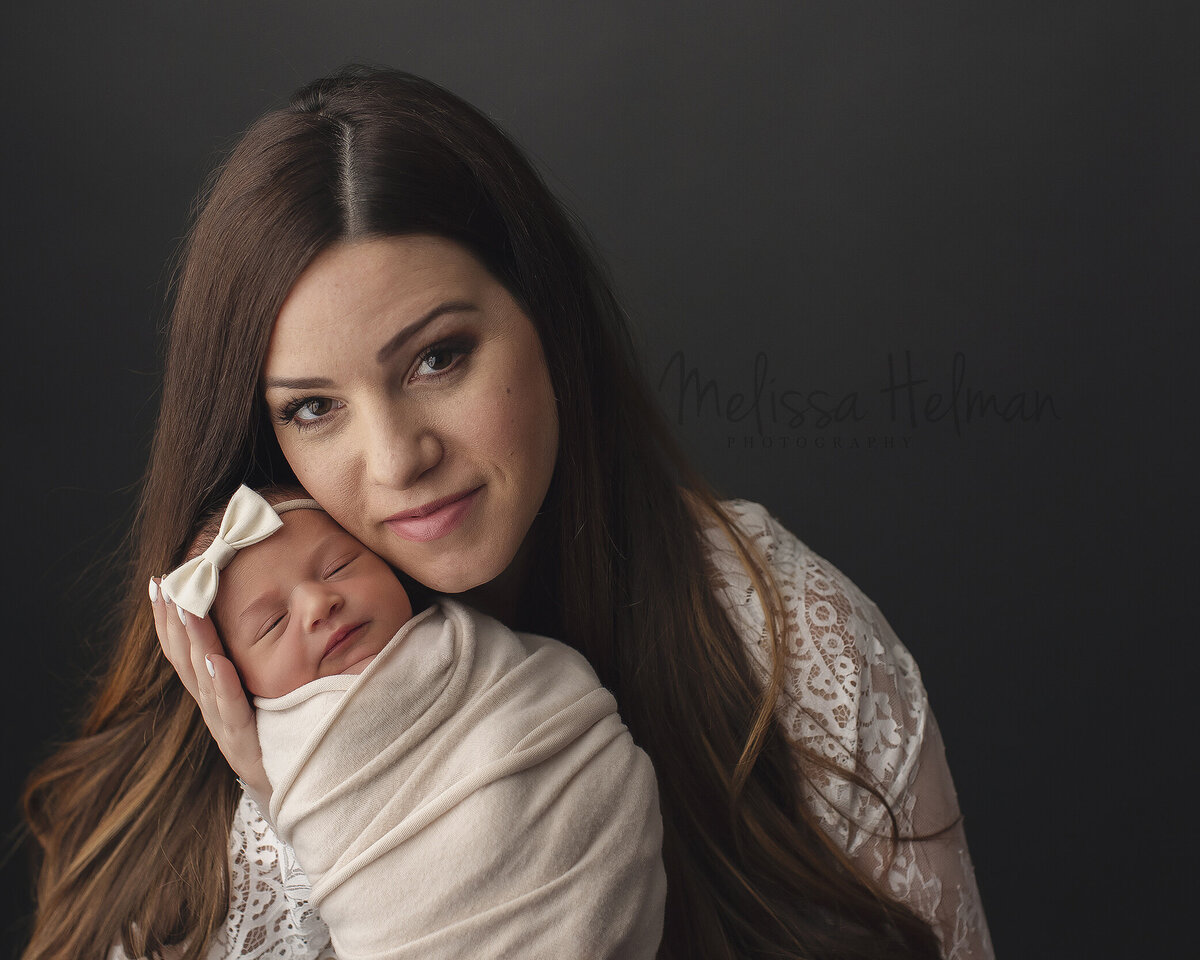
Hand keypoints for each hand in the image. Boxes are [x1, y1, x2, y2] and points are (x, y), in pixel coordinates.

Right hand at [149, 577, 270, 802]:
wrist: (304, 795)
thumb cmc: (291, 739)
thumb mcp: (274, 694)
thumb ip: (264, 662)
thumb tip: (264, 615)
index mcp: (219, 696)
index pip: (187, 651)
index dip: (171, 619)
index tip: (162, 582)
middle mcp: (216, 711)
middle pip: (185, 661)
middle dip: (173, 622)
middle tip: (164, 586)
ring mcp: (227, 730)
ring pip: (203, 681)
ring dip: (194, 642)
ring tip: (186, 608)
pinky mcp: (246, 750)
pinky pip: (232, 712)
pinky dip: (223, 685)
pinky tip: (216, 660)